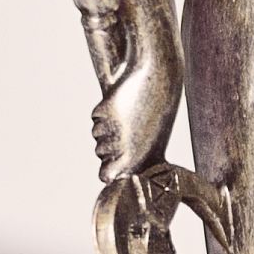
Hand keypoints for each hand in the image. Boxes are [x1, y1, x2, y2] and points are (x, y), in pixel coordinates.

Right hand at [90, 45, 180, 179]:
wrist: (158, 76)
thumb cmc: (156, 113)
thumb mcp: (150, 138)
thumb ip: (128, 156)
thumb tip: (104, 176)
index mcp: (137, 156)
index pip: (106, 174)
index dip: (105, 171)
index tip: (108, 169)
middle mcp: (123, 144)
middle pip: (99, 151)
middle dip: (107, 143)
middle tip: (125, 129)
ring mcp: (113, 126)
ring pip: (95, 133)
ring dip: (104, 126)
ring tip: (124, 115)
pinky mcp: (105, 109)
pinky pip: (95, 116)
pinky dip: (103, 111)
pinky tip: (119, 104)